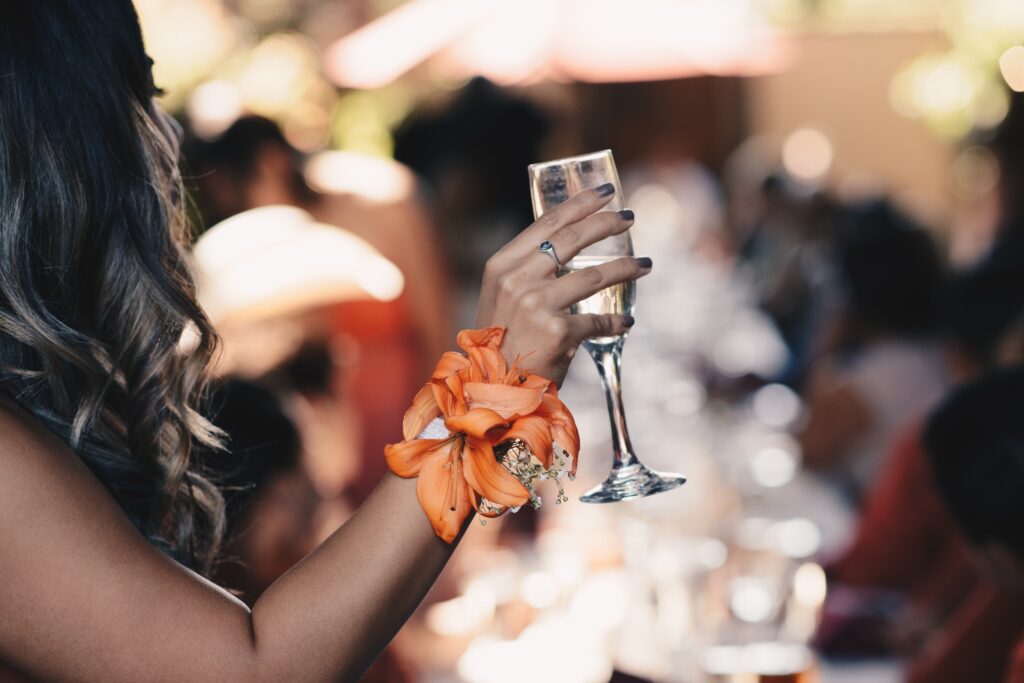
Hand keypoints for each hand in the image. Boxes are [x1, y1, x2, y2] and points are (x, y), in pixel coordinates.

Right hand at [474, 184, 651, 383]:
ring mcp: (537, 305)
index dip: (580, 203)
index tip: (606, 192)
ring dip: (625, 268)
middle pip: (572, 239)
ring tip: (645, 265)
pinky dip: (616, 321)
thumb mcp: (502, 296)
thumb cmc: (502, 341)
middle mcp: (517, 279)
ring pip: (594, 276)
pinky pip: (598, 320)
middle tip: (629, 217)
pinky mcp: (559, 332)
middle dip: (607, 223)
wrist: (495, 386)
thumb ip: (528, 270)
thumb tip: (570, 247)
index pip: (547, 222)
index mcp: (502, 265)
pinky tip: (626, 321)